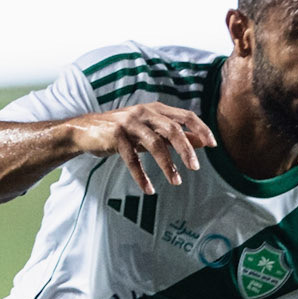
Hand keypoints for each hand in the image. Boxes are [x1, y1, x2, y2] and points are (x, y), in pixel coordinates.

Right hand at [70, 103, 215, 194]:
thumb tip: (201, 141)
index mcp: (155, 109)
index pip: (185, 116)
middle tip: (195, 168)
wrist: (84, 131)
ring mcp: (129, 123)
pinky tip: (149, 189)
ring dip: (167, 165)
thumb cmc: (121, 132)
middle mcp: (144, 112)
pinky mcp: (116, 136)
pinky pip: (132, 159)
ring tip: (176, 182)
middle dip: (186, 150)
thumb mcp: (149, 132)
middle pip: (172, 129)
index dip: (201, 129)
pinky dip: (142, 176)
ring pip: (154, 144)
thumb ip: (173, 136)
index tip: (213, 145)